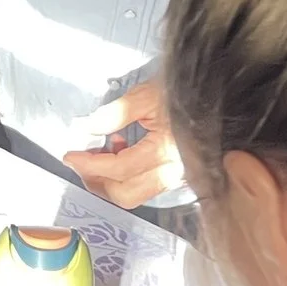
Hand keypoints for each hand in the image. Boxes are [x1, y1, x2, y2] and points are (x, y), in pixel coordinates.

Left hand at [62, 80, 184, 209]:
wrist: (216, 95)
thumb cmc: (184, 91)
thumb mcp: (146, 95)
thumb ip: (114, 114)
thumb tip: (85, 128)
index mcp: (167, 153)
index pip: (119, 169)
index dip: (89, 164)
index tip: (70, 155)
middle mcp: (173, 173)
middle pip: (125, 194)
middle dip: (96, 180)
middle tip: (79, 162)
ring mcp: (177, 178)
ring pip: (134, 193)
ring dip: (108, 179)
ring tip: (96, 153)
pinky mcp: (176, 175)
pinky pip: (145, 185)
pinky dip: (124, 175)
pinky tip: (118, 149)